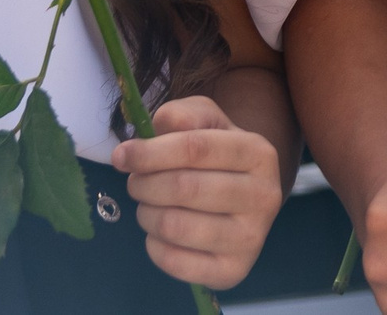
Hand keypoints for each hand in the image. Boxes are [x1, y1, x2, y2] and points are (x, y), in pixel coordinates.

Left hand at [112, 96, 283, 290]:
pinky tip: (160, 233)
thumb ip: (182, 115)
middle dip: (144, 184)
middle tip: (135, 183)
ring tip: (148, 205)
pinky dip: (155, 246)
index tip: (121, 156)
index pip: (195, 148)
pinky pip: (175, 261)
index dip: (150, 152)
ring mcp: (252, 238)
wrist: (243, 199)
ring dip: (147, 214)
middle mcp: (265, 196)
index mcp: (258, 152)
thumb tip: (155, 130)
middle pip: (184, 188)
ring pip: (176, 226)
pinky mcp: (234, 271)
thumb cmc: (217, 154)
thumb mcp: (205, 121)